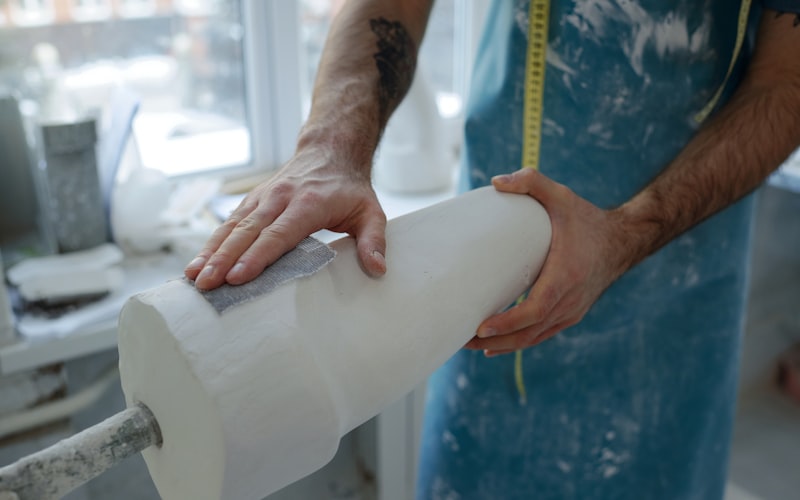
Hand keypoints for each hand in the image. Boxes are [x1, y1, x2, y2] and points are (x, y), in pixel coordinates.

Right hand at [184, 146, 387, 289]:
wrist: (331, 150)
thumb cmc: (350, 188)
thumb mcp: (372, 211)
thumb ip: (374, 240)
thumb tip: (377, 269)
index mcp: (308, 204)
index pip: (279, 234)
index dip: (257, 256)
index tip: (238, 277)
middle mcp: (279, 199)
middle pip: (247, 232)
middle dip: (224, 259)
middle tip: (205, 284)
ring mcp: (262, 198)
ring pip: (232, 227)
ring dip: (211, 252)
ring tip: (193, 277)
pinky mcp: (252, 201)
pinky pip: (228, 224)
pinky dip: (211, 243)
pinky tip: (197, 263)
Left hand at [465, 168, 628, 355]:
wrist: (624, 240)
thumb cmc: (587, 219)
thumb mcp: (562, 196)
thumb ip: (531, 181)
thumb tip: (495, 182)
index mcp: (565, 277)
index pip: (534, 311)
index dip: (507, 324)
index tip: (481, 328)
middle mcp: (570, 301)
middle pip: (529, 333)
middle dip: (495, 341)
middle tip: (462, 340)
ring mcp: (572, 311)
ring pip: (534, 338)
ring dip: (503, 346)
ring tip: (470, 344)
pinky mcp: (571, 314)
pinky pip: (542, 334)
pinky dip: (519, 341)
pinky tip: (496, 345)